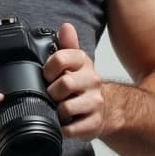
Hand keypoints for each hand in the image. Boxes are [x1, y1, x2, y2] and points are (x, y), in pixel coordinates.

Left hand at [44, 22, 106, 140]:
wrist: (107, 109)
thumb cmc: (84, 86)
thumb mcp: (76, 63)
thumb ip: (67, 45)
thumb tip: (66, 27)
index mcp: (84, 63)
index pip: (61, 58)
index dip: (48, 69)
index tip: (47, 76)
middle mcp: (92, 81)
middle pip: (64, 84)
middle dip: (52, 92)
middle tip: (52, 95)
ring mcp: (95, 103)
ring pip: (66, 108)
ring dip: (57, 111)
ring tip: (59, 109)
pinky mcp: (94, 124)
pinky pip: (70, 129)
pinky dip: (62, 128)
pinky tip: (65, 122)